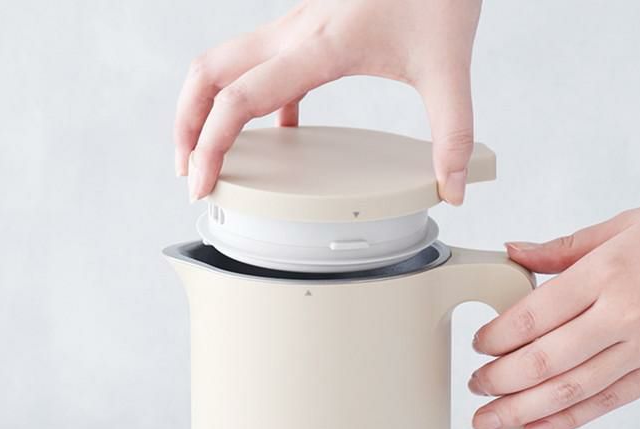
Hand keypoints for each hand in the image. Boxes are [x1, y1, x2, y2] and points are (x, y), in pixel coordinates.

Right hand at [174, 0, 481, 202]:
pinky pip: (264, 66)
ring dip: (206, 107)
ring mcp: (299, 27)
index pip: (242, 98)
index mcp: (320, 45)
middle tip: (190, 172)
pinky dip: (253, 101)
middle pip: (210, 72)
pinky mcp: (312, 29)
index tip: (203, 184)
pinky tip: (275, 133)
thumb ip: (452, 135)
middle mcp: (297, 31)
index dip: (212, 145)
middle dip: (187, 125)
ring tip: (211, 154)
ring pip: (226, 63)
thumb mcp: (448, 68)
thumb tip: (451, 190)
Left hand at [469, 197, 639, 428]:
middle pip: (545, 360)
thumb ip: (563, 247)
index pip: (534, 316)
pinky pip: (606, 404)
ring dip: (521, 410)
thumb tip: (512, 251)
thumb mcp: (625, 225)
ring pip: (571, 391)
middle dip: (499, 380)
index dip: (496, 337)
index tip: (478, 346)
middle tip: (474, 386)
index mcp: (608, 273)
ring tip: (488, 421)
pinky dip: (567, 422)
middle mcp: (623, 316)